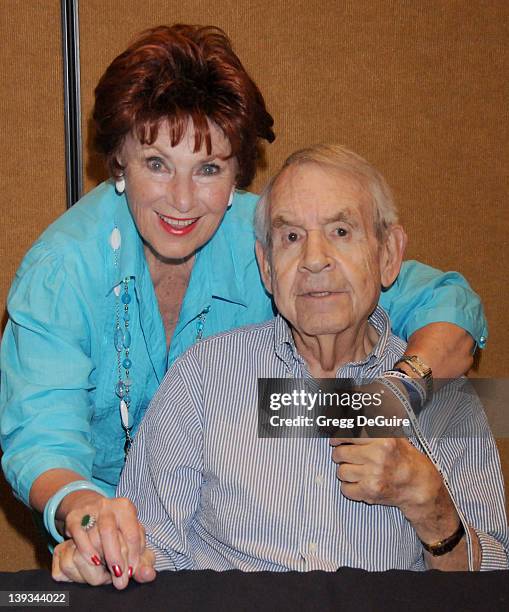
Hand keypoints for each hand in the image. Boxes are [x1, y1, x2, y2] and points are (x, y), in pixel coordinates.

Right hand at [57, 491, 144, 582]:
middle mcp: (108, 506)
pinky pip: (79, 536)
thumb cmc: (116, 529)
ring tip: (107, 573)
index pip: (132, 534)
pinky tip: (94, 562)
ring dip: (101, 557)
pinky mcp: (74, 517)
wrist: (90, 510)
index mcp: (125, 508)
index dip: (133, 556)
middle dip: (115, 559)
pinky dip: (86, 551)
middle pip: (110, 533)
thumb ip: (143, 559)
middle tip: (119, 578)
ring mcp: (90, 510)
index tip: (131, 572)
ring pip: (94, 536)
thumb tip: (149, 574)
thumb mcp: (132, 539)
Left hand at [329, 437, 459, 541]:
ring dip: (344, 471)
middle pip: (340, 453)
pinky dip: (348, 487)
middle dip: (339, 455)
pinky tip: (358, 483)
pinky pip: (346, 489)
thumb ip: (374, 425)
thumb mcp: (393, 435)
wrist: (418, 486)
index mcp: (382, 440)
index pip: (348, 434)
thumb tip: (351, 412)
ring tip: (354, 470)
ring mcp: (373, 475)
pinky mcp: (370, 492)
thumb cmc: (404, 459)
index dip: (337, 438)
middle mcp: (377, 456)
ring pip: (341, 472)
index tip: (335, 440)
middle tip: (344, 456)